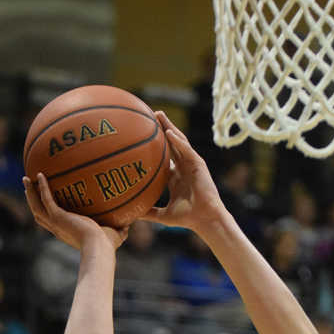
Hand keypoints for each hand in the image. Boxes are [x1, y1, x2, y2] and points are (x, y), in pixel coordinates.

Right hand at [23, 173, 126, 251]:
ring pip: (36, 206)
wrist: (99, 248)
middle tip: (28, 186)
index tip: (45, 201)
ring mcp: (56, 223)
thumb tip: (129, 225)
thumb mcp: (114, 236)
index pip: (52, 221)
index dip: (46, 211)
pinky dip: (42, 187)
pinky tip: (41, 175)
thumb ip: (120, 230)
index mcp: (66, 232)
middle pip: (38, 213)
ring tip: (26, 179)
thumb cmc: (106, 247)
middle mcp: (57, 228)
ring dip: (30, 193)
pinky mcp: (58, 217)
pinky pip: (46, 199)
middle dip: (31, 200)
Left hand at [140, 112, 223, 231]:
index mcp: (175, 176)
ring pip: (179, 141)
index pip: (163, 156)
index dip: (154, 145)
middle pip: (171, 142)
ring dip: (169, 126)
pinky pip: (187, 150)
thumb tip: (129, 216)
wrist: (204, 219)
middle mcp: (183, 166)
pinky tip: (168, 132)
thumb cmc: (186, 218)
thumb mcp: (162, 215)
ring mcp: (191, 163)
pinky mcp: (198, 164)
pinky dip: (178, 141)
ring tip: (158, 115)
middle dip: (161, 128)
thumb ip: (147, 212)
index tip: (140, 136)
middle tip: (148, 116)